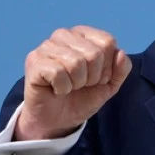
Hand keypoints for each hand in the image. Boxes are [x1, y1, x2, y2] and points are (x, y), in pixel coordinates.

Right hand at [15, 26, 131, 139]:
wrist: (59, 120)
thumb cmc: (81, 97)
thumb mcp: (109, 85)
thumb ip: (121, 69)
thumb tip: (121, 53)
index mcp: (83, 35)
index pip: (107, 42)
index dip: (107, 68)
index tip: (96, 78)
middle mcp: (64, 35)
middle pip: (94, 54)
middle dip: (92, 78)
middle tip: (80, 85)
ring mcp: (47, 46)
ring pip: (76, 63)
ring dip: (76, 83)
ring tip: (68, 87)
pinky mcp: (34, 61)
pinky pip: (59, 73)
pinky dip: (62, 88)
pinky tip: (56, 89)